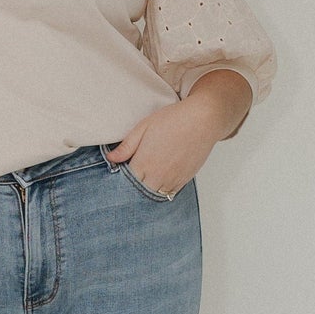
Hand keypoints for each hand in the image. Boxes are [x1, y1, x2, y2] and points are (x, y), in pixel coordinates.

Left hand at [106, 78, 247, 197]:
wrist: (203, 119)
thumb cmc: (173, 119)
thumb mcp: (144, 127)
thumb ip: (127, 146)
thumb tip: (111, 158)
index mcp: (144, 162)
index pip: (125, 181)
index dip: (121, 178)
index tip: (120, 171)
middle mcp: (158, 175)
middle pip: (138, 191)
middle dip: (133, 186)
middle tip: (132, 176)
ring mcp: (172, 179)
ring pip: (154, 194)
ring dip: (148, 189)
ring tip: (146, 177)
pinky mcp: (184, 179)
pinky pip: (169, 193)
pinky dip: (162, 189)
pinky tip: (159, 180)